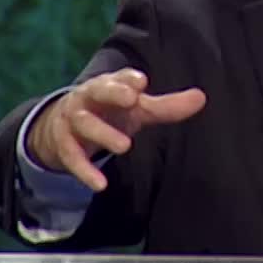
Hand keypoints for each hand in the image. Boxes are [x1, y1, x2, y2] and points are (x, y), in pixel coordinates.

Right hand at [28, 67, 206, 191]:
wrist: (60, 127)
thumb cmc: (109, 112)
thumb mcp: (137, 109)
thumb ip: (167, 106)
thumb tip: (201, 98)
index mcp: (109, 85)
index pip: (119, 78)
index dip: (128, 78)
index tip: (141, 82)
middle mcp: (89, 97)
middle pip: (98, 91)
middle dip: (113, 93)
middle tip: (132, 99)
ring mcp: (73, 119)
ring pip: (84, 123)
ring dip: (103, 134)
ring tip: (124, 146)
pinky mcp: (62, 144)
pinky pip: (71, 156)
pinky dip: (85, 170)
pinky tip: (100, 184)